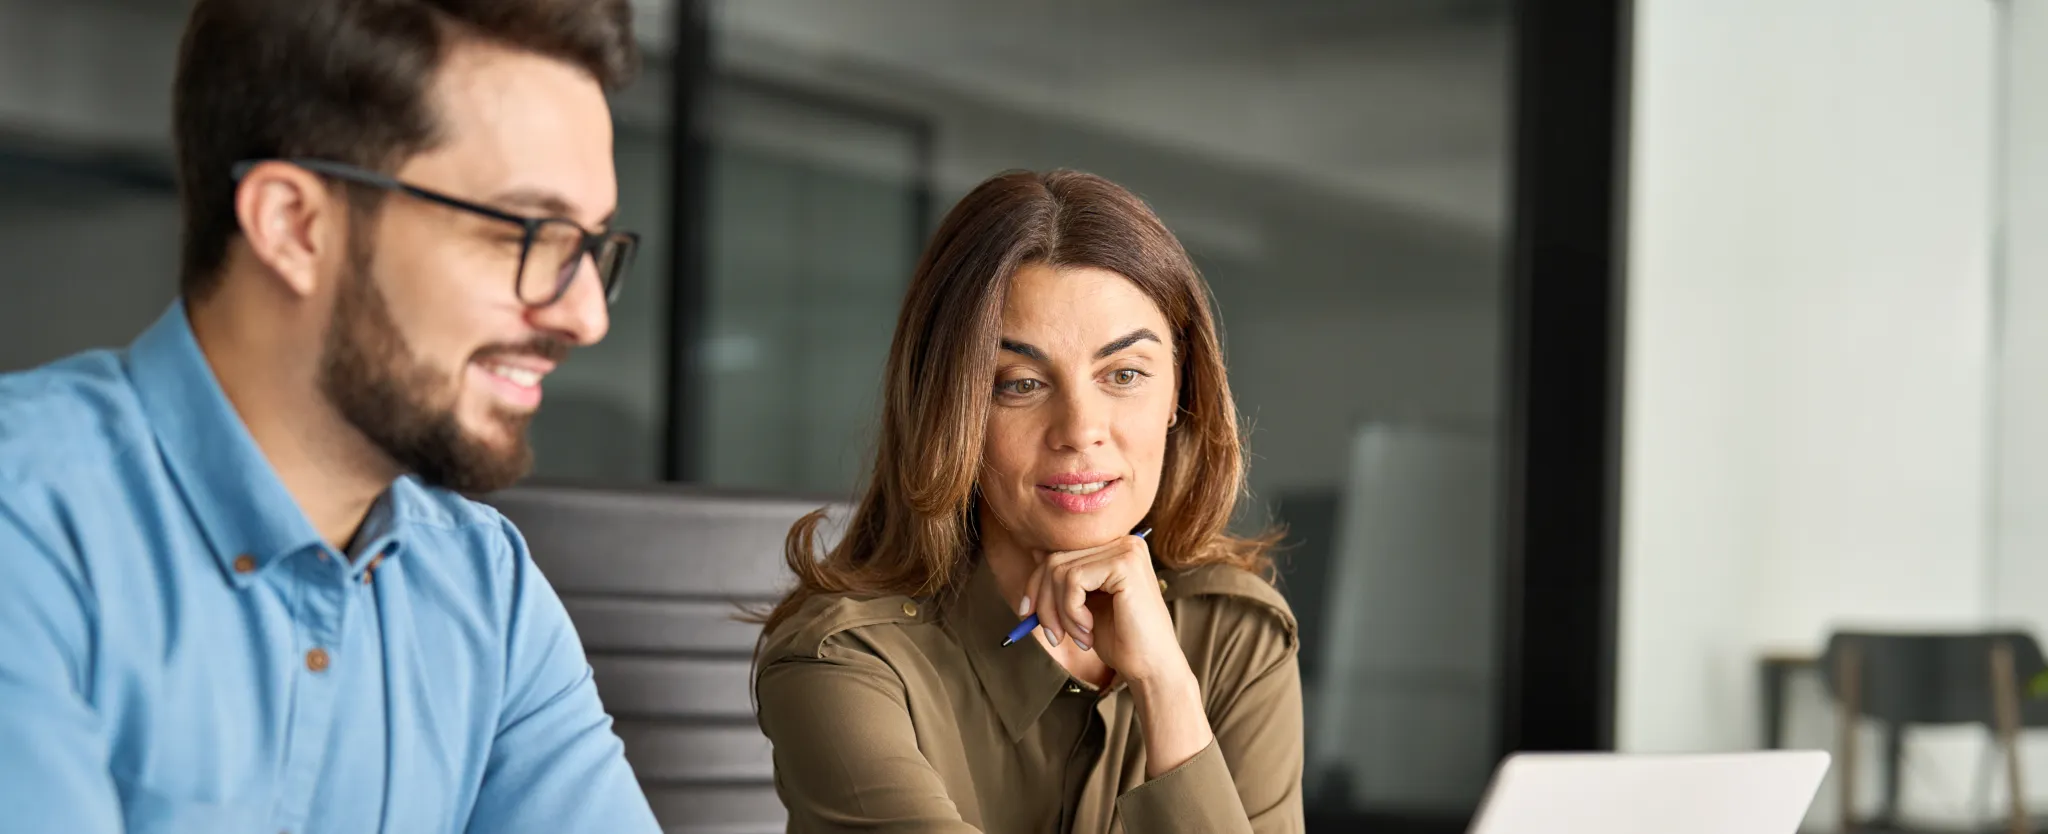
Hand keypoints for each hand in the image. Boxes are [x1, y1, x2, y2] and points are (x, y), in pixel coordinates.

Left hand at [1023, 534, 1188, 684]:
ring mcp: (1126, 550)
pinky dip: (1071, 611)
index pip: (1059, 553)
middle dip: (1044, 601)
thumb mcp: (1083, 604)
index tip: (1028, 613)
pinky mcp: (1124, 563)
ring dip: (1059, 612)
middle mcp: (1123, 542)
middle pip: (1055, 560)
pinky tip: (1088, 630)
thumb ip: (1066, 577)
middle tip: (1053, 635)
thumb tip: (1036, 552)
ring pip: (1060, 571)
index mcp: (1115, 549)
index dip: (1036, 584)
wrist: (1151, 667)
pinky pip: (1073, 580)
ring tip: (1077, 636)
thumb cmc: (1121, 639)